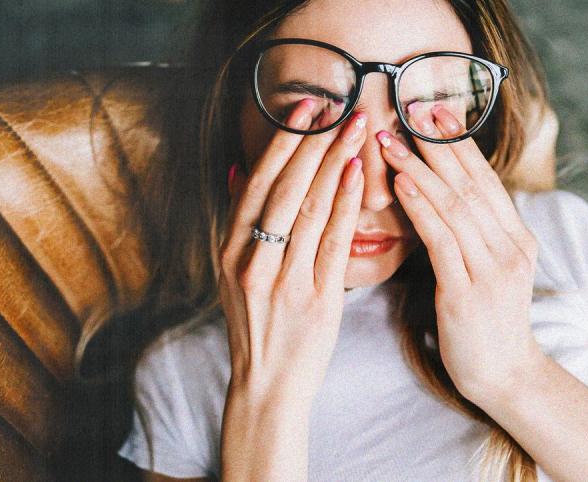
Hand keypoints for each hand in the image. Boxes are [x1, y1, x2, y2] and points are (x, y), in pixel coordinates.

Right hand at [219, 99, 366, 404]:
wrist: (267, 384)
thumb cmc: (257, 325)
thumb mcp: (234, 273)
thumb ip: (239, 223)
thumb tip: (238, 169)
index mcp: (230, 251)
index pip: (257, 183)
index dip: (282, 141)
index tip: (305, 107)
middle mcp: (252, 261)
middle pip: (284, 188)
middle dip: (313, 141)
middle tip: (339, 105)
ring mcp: (283, 280)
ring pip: (309, 208)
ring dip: (334, 162)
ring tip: (356, 128)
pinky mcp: (315, 298)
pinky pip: (332, 242)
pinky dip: (344, 204)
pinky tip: (357, 175)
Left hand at [377, 105, 546, 402]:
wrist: (504, 376)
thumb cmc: (485, 323)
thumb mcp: (487, 270)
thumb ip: (473, 234)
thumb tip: (442, 196)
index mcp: (516, 238)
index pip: (485, 179)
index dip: (459, 144)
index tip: (433, 111)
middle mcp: (511, 246)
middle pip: (471, 182)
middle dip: (438, 143)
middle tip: (409, 108)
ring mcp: (492, 268)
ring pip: (455, 205)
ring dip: (420, 168)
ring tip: (391, 141)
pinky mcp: (468, 292)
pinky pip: (441, 239)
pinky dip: (420, 207)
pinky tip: (400, 184)